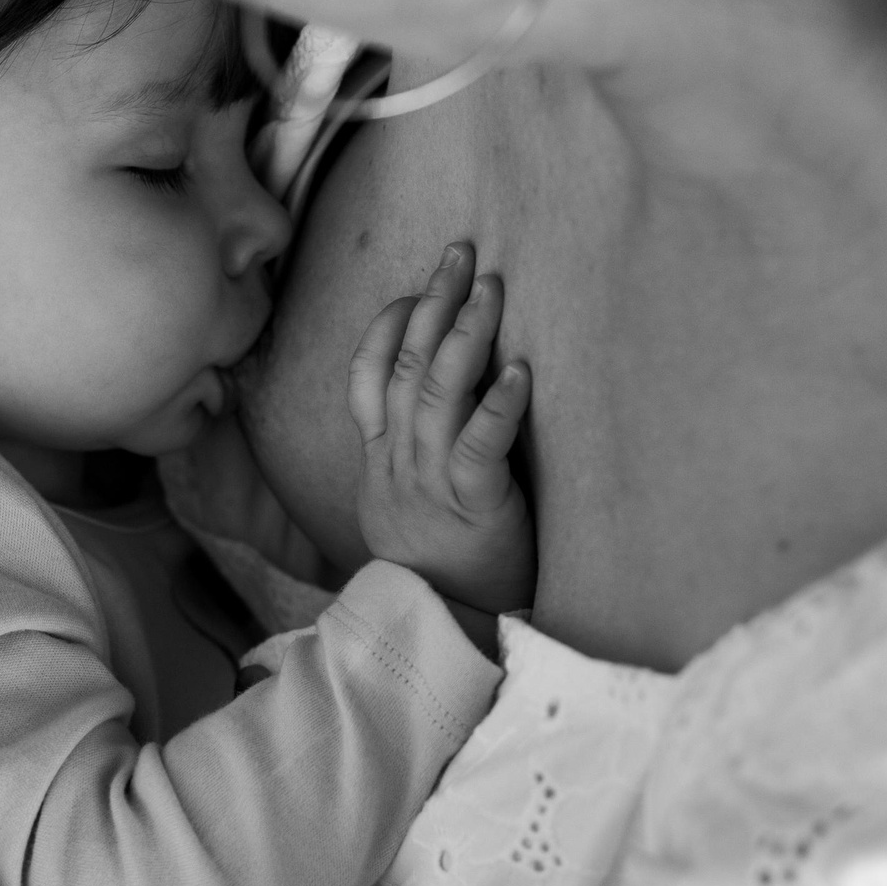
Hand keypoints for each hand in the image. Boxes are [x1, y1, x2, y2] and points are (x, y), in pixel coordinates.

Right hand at [347, 241, 535, 616]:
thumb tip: (432, 405)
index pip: (367, 375)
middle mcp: (397, 464)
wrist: (439, 633)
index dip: (389, 325)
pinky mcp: (473, 507)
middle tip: (460, 252)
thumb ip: (408, 455)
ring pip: (438, 392)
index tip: (416, 288)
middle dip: (434, 302)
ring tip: (491, 289)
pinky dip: (498, 405)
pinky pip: (480, 447)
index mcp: (379, 461)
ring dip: (466, 334)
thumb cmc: (438, 568)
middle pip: (407, 365)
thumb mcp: (402, 507)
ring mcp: (430, 484)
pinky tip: (519, 371)